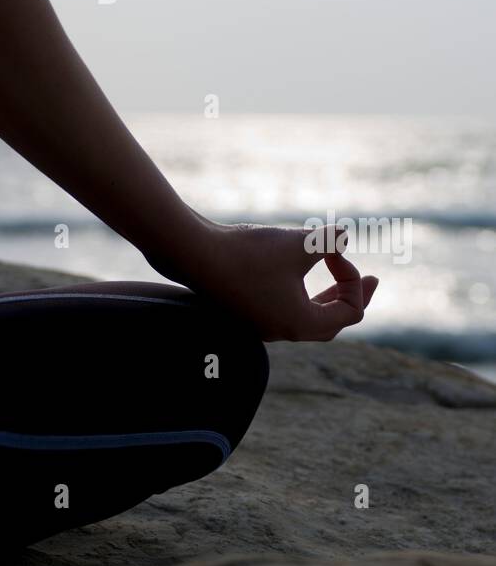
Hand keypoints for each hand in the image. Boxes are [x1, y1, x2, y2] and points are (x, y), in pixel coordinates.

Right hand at [147, 215, 378, 342]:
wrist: (193, 253)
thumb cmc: (249, 252)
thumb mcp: (299, 243)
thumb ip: (329, 240)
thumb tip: (345, 234)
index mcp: (301, 324)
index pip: (349, 312)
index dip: (352, 278)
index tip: (331, 248)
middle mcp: (282, 331)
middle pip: (331, 323)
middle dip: (351, 296)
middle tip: (372, 280)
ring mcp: (261, 324)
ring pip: (306, 316)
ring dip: (324, 294)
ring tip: (336, 275)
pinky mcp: (245, 311)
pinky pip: (284, 308)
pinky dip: (300, 292)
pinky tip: (296, 271)